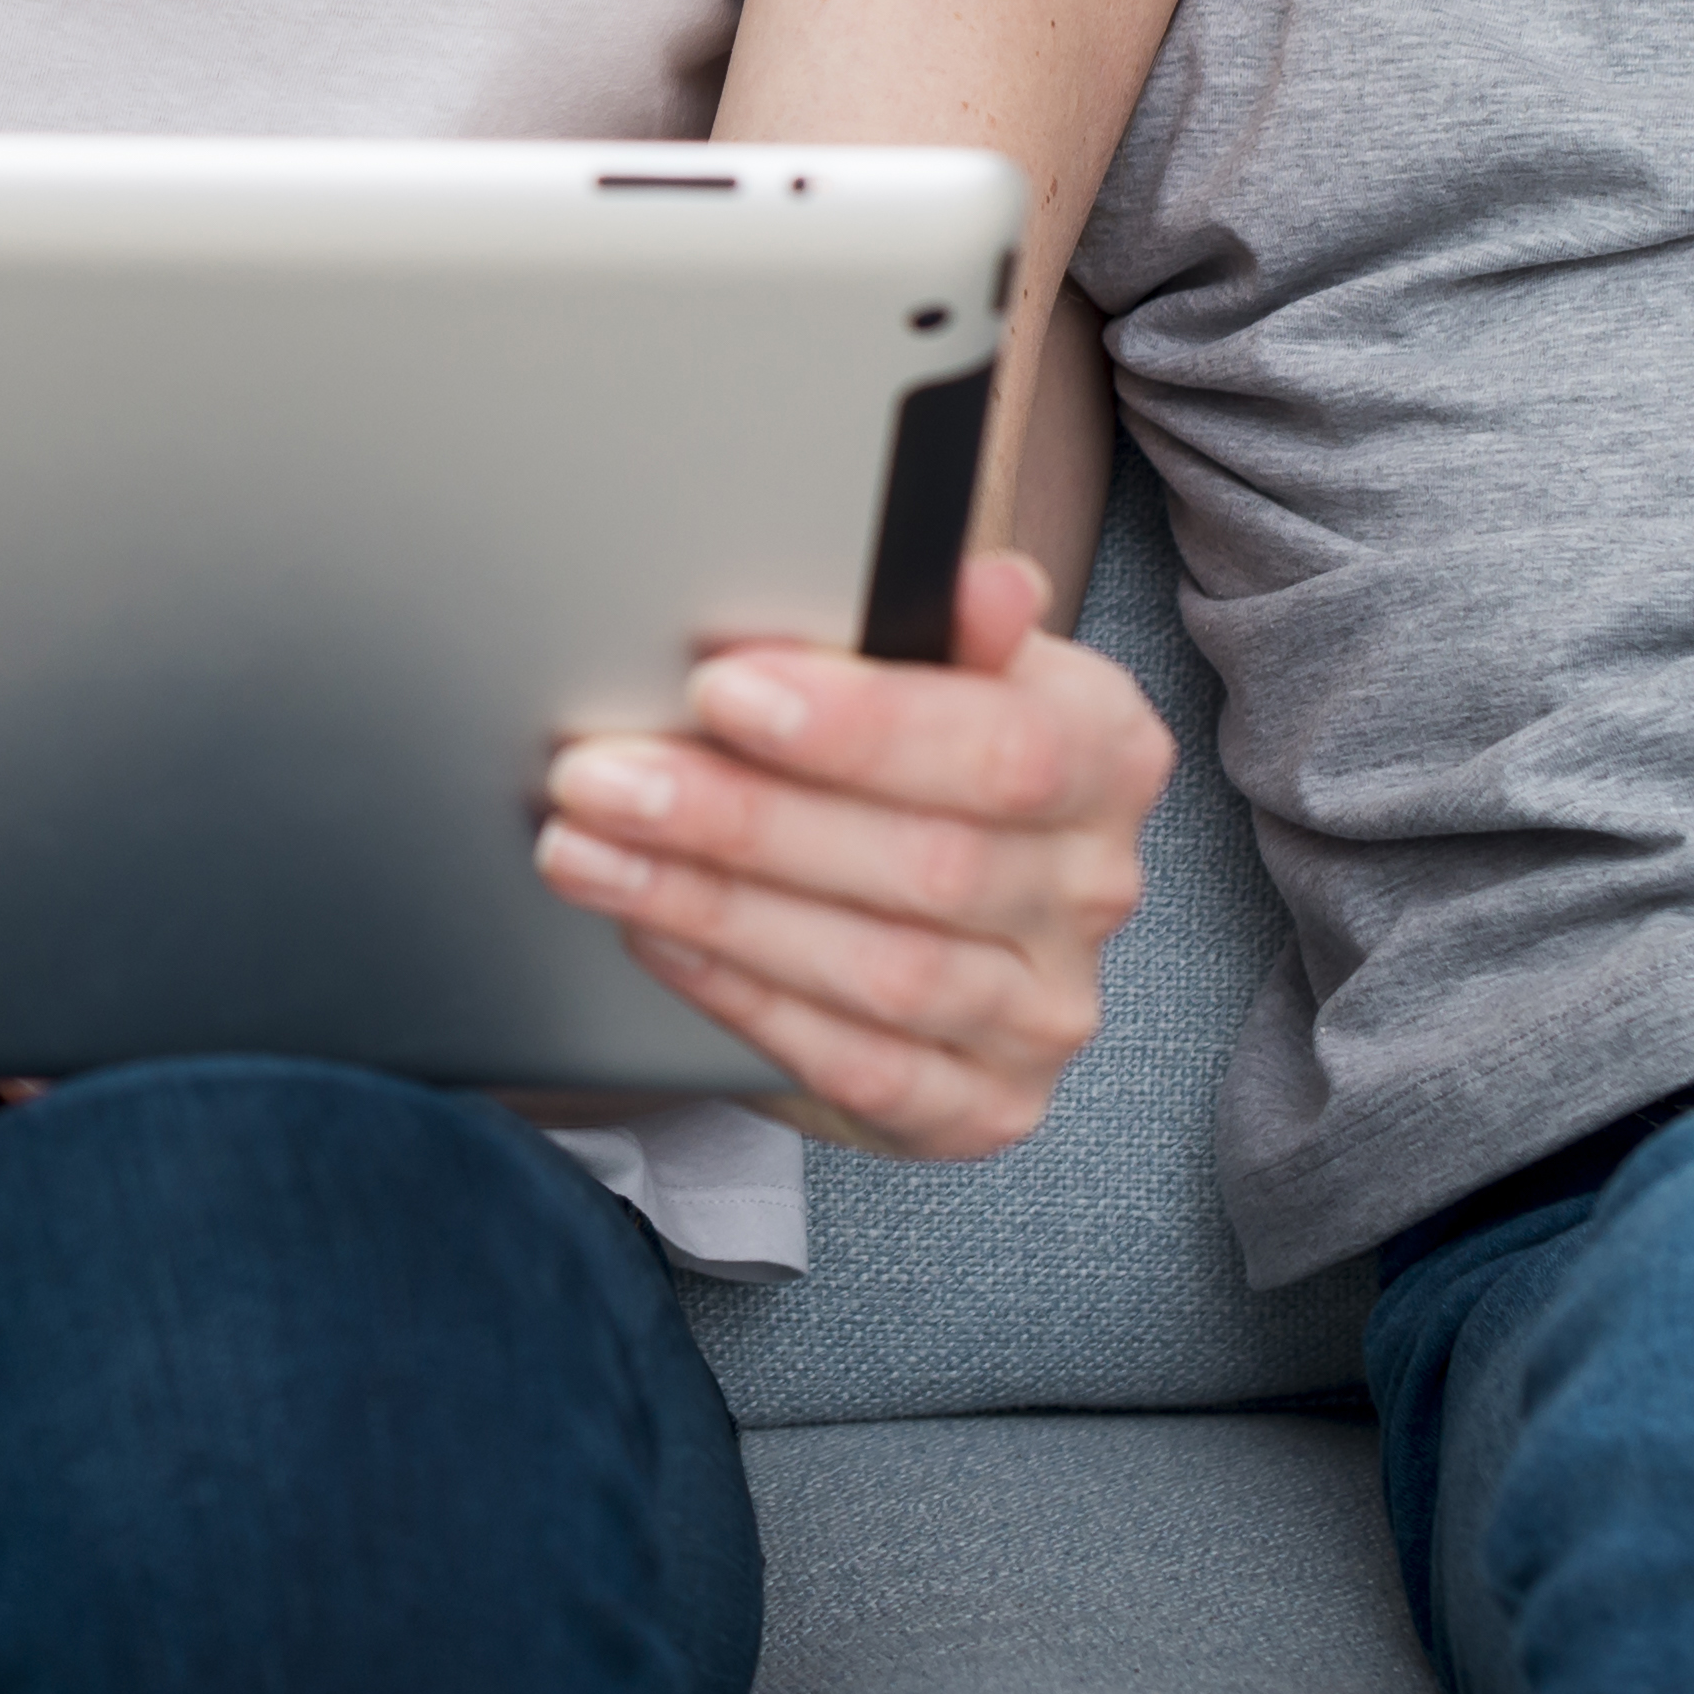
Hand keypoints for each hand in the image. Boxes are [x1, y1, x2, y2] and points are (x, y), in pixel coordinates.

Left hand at [531, 554, 1165, 1158]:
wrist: (908, 903)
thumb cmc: (908, 755)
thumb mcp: (923, 664)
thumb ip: (938, 626)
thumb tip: (991, 586)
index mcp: (1105, 754)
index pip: (1004, 745)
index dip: (859, 724)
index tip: (720, 690)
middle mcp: (1091, 888)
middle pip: (926, 864)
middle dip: (740, 818)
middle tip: (600, 777)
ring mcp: (1046, 1011)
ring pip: (886, 973)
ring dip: (713, 908)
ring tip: (588, 852)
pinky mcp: (985, 1107)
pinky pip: (859, 1065)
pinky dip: (739, 995)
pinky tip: (654, 932)